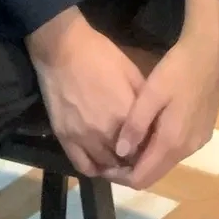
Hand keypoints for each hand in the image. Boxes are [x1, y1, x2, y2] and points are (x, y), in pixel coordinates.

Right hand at [28, 8, 144, 176]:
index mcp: (127, 116)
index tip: (151, 144)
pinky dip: (94, 168)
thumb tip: (155, 120)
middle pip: (126, 161)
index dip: (150, 148)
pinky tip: (100, 161)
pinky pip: (82, 166)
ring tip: (120, 157)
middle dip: (134, 158)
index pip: (145, 148)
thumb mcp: (132, 72)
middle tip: (137, 151)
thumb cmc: (101, 56)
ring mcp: (83, 138)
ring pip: (106, 166)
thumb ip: (145, 100)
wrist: (63, 49)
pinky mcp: (65, 139)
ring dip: (115, 165)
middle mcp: (106, 133)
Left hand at [109, 0, 218, 190]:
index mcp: (172, 142)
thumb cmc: (178, 69)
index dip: (121, 177)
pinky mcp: (203, 132)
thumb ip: (135, 124)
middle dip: (132, 169)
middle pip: (155, 173)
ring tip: (128, 141)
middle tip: (112, 154)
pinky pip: (178, 150)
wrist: (210, 53)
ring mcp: (198, 141)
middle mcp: (188, 149)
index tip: (103, 165)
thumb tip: (120, 152)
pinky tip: (151, 130)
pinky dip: (161, 148)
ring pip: (167, 162)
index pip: (143, 177)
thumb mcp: (151, 93)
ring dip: (147, 158)